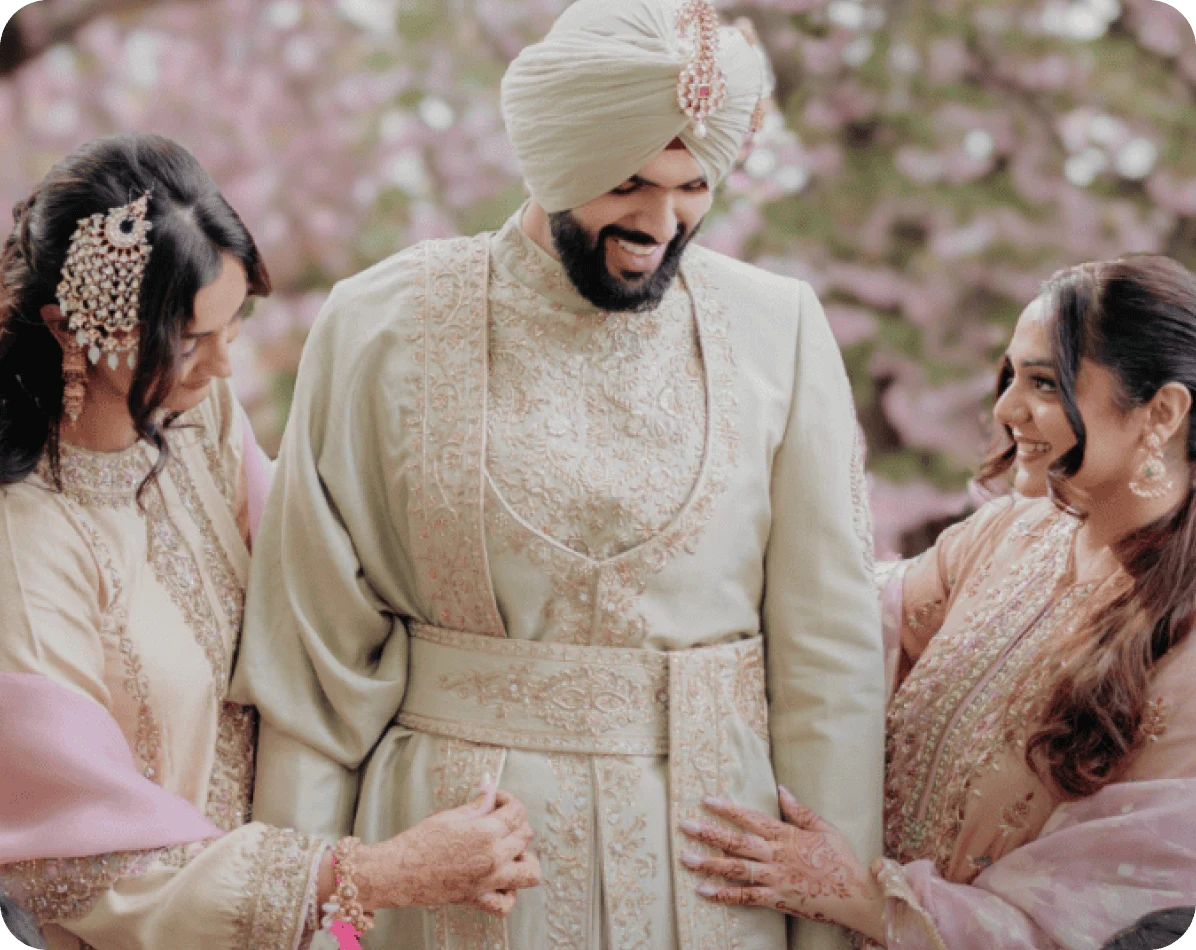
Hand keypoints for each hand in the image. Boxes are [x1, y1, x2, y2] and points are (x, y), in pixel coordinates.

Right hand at [356, 785, 541, 915]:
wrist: (398, 872)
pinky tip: (499, 877)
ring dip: (524, 857)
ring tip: (507, 848)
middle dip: (516, 822)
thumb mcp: (451, 816)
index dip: (508, 800)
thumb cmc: (419, 841)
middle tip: (497, 819)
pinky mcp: (478, 897)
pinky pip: (506, 902)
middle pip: (525, 836)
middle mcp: (493, 857)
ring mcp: (488, 880)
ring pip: (530, 871)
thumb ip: (478, 804)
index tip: (496, 799)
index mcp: (486, 832)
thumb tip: (491, 786)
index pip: (517, 812)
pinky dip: (509, 892)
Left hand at [679, 786, 885, 943]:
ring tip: (685, 858)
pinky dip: (723, 894)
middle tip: (685, 825)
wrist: (856, 894)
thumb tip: (780, 789)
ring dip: (709, 863)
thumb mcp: (824, 828)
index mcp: (787, 835)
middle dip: (709, 833)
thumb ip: (800, 810)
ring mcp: (775, 878)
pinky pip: (746, 897)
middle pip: (737, 842)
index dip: (728, 809)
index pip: (751, 819)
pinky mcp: (777, 899)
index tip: (707, 800)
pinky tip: (703, 890)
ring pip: (736, 869)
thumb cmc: (841, 860)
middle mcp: (776, 855)